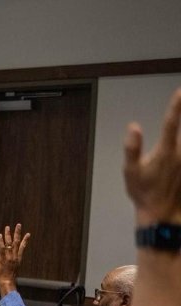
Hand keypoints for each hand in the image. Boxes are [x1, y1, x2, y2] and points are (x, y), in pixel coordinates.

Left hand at [0, 224, 29, 285]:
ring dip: (8, 234)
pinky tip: (0, 235)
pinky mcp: (3, 257)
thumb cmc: (9, 276)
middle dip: (18, 233)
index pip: (23, 247)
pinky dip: (1, 241)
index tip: (28, 234)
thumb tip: (6, 257)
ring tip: (7, 227)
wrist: (7, 280)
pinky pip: (2, 247)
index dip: (25, 240)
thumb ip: (11, 260)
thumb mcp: (13, 267)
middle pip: (17, 242)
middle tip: (18, 225)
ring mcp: (9, 256)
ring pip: (9, 242)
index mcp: (18, 258)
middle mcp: (15, 255)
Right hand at [124, 88, 180, 223]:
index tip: (180, 91)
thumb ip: (132, 148)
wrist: (162, 214)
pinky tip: (178, 155)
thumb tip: (133, 127)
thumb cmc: (144, 193)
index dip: (176, 106)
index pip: (170, 124)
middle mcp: (180, 154)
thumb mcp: (130, 172)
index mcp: (165, 152)